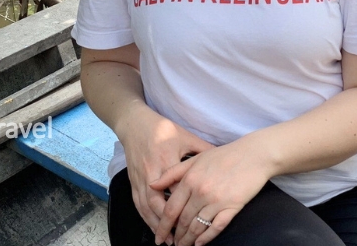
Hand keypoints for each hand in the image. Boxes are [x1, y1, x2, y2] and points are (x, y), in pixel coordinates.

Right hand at [116, 107, 214, 240]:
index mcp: (167, 160)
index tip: (196, 220)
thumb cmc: (163, 129)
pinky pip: (138, 204)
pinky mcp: (133, 181)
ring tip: (167, 240)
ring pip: (146, 208)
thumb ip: (203, 149)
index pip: (177, 190)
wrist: (135, 123)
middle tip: (180, 240)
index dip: (185, 207)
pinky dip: (145, 218)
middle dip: (168, 224)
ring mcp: (140, 178)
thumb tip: (224, 158)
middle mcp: (151, 173)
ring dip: (156, 225)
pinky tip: (153, 227)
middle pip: (158, 205)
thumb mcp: (186, 137)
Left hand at [149, 140, 271, 245]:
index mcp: (190, 179)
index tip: (159, 236)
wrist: (254, 154)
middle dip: (175, 236)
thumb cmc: (225, 155)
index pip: (171, 209)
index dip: (163, 226)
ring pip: (197, 227)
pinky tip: (200, 243)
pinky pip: (216, 227)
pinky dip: (206, 238)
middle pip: (183, 221)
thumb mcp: (196, 158)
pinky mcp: (232, 206)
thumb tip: (152, 185)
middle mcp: (201, 192)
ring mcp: (217, 200)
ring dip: (188, 240)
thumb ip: (172, 173)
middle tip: (171, 244)